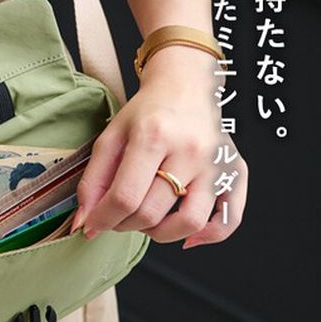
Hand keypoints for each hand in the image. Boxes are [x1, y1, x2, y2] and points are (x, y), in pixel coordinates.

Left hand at [72, 46, 248, 248]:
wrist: (187, 86)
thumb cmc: (148, 112)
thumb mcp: (112, 135)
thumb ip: (94, 178)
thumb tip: (85, 220)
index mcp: (154, 135)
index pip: (125, 196)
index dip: (102, 219)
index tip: (91, 225)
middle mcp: (189, 150)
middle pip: (152, 212)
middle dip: (124, 225)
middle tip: (117, 216)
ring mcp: (216, 163)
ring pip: (189, 222)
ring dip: (159, 234)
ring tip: (146, 221)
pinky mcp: (235, 171)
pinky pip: (229, 218)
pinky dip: (208, 235)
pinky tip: (186, 235)